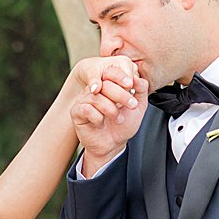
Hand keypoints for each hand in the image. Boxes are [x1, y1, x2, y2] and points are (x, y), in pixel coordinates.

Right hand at [70, 56, 147, 171]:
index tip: (132, 88)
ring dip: (111, 109)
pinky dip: (97, 117)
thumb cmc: (123, 125)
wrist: (113, 144)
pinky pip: (87, 109)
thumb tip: (137, 78)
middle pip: (105, 84)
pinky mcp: (77, 111)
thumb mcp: (138, 107)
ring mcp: (84, 100)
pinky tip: (100, 123)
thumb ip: (141, 90)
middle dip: (121, 95)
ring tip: (118, 118)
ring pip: (97, 97)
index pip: (112, 73)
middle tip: (132, 106)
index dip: (122, 79)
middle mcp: (94, 90)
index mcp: (108, 85)